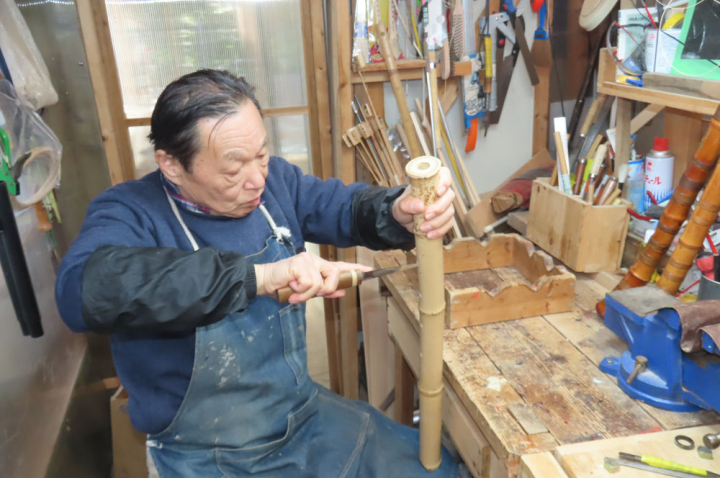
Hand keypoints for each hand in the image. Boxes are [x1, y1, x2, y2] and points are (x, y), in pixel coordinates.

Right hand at [254, 252, 371, 303]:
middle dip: (327, 288)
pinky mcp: (299, 264)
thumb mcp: (307, 291)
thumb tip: (341, 291)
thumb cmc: (284, 285)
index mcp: (317, 265)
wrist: (265, 281)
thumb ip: (324, 291)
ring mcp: (307, 260)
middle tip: (310, 294)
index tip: (368, 270)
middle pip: (334, 273)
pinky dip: (300, 292)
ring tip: (294, 292)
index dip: (354, 268)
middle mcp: (314, 260)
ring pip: (320, 283)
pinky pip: (309, 283)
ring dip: (306, 294)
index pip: (339, 265)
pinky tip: (290, 288)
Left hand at [391, 167, 455, 238]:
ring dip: (438, 222)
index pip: (444, 174)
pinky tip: (430, 235)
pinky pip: (448, 224)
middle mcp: (441, 192)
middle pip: (449, 196)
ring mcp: (445, 206)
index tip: (438, 192)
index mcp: (432, 182)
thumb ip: (407, 203)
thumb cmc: (404, 206)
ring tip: (423, 228)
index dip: (445, 181)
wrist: (404, 220)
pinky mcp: (446, 219)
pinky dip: (440, 231)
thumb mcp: (401, 204)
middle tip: (426, 216)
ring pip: (450, 212)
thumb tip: (420, 206)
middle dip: (439, 207)